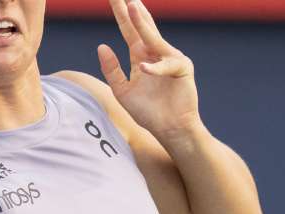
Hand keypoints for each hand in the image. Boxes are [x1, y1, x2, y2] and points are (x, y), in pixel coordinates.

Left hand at [98, 0, 202, 143]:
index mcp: (141, 56)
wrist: (169, 129)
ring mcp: (170, 58)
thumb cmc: (148, 112)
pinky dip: (155, 67)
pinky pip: (166, 65)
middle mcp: (156, 53)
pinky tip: (144, 67)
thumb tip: (101, 45)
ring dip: (143, 23)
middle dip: (132, 9)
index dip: (121, 14)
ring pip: (154, 38)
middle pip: (141, 27)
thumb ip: (112, 69)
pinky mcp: (182, 68)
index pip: (128, 31)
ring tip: (132, 6)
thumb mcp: (122, 90)